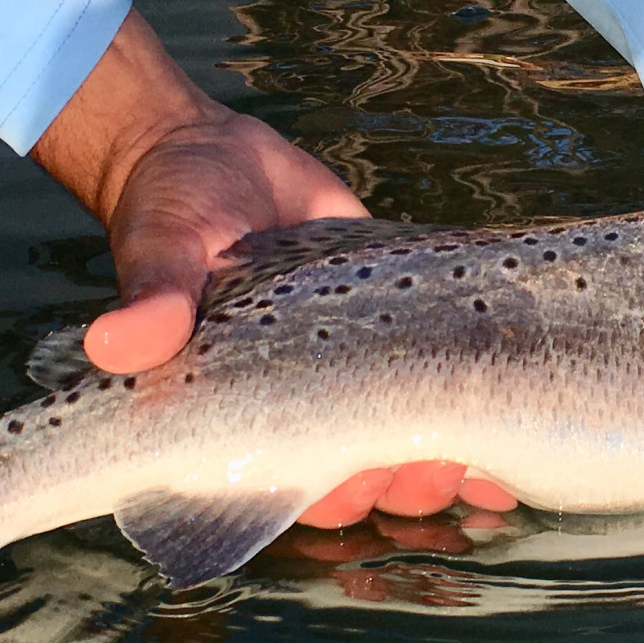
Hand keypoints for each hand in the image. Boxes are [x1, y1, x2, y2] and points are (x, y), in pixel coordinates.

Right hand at [30, 11, 515, 523]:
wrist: (211, 152)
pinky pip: (441, 357)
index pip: (294, 478)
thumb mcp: (161, 249)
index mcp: (241, 407)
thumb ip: (153, 300)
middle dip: (408, 477)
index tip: (371, 480)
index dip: (335, 490)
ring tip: (493, 457)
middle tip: (444, 464)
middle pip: (364, 467)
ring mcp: (358, 354)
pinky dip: (478, 384)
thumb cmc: (171, 208)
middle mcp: (302, 394)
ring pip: (411, 426)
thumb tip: (118, 345)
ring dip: (452, 447)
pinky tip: (524, 404)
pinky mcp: (396, 306)